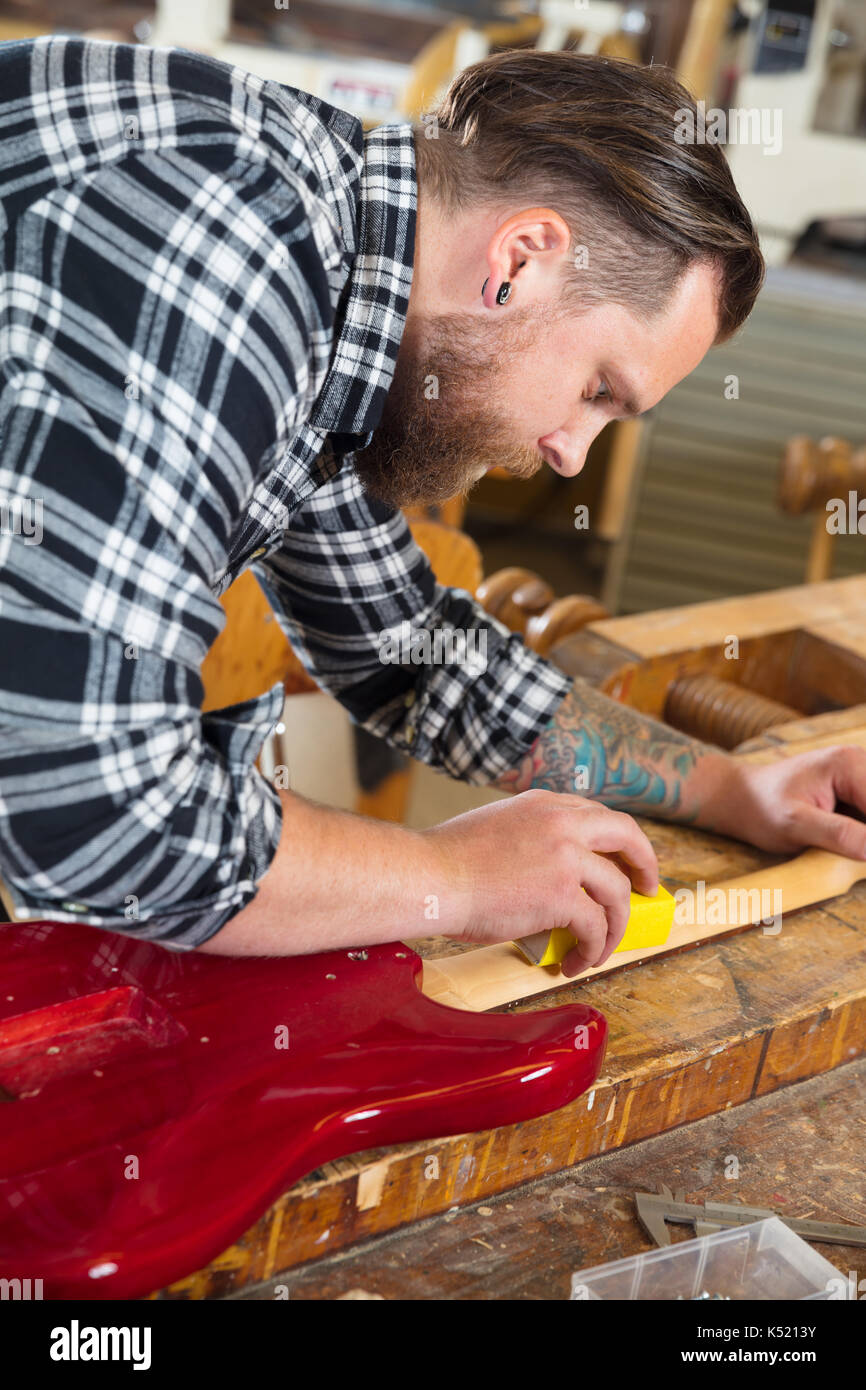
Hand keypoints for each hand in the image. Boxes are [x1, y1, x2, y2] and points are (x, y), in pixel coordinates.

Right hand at [425, 788, 657, 976]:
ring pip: (616, 891)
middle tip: (646, 890)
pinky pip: (595, 926)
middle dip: (645, 863)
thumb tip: (541, 869)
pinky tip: (576, 962)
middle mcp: (561, 822)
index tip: (621, 861)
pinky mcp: (562, 894)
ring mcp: (566, 856)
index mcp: (543, 803)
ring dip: (616, 925)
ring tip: (601, 948)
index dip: (616, 842)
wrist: (429, 877)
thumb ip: (527, 835)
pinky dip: (593, 949)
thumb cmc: (446, 860)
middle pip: (627, 835)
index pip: (596, 815)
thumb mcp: (494, 825)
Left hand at [710, 746, 865, 857]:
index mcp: (849, 764)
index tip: (861, 856)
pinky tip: (851, 846)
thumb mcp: (795, 825)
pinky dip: (862, 831)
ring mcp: (859, 774)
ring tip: (829, 843)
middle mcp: (860, 761)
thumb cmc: (760, 808)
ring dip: (864, 835)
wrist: (739, 797)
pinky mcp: (855, 788)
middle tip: (844, 849)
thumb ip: (838, 834)